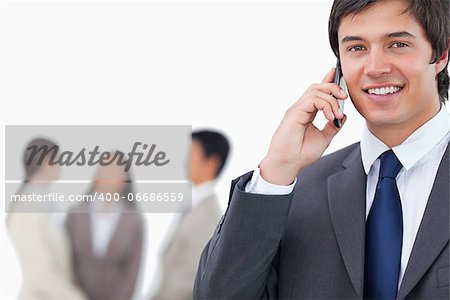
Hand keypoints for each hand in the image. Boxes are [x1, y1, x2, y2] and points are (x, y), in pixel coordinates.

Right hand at [259, 68, 347, 184]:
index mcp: (306, 113)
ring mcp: (297, 109)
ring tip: (336, 114)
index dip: (327, 80)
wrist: (288, 163)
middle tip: (344, 97)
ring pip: (316, 90)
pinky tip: (329, 116)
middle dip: (333, 88)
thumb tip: (343, 116)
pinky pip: (312, 100)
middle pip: (317, 87)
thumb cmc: (300, 154)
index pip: (317, 92)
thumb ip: (333, 126)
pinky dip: (325, 105)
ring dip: (331, 99)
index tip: (336, 73)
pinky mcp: (294, 113)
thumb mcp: (324, 138)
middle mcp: (300, 108)